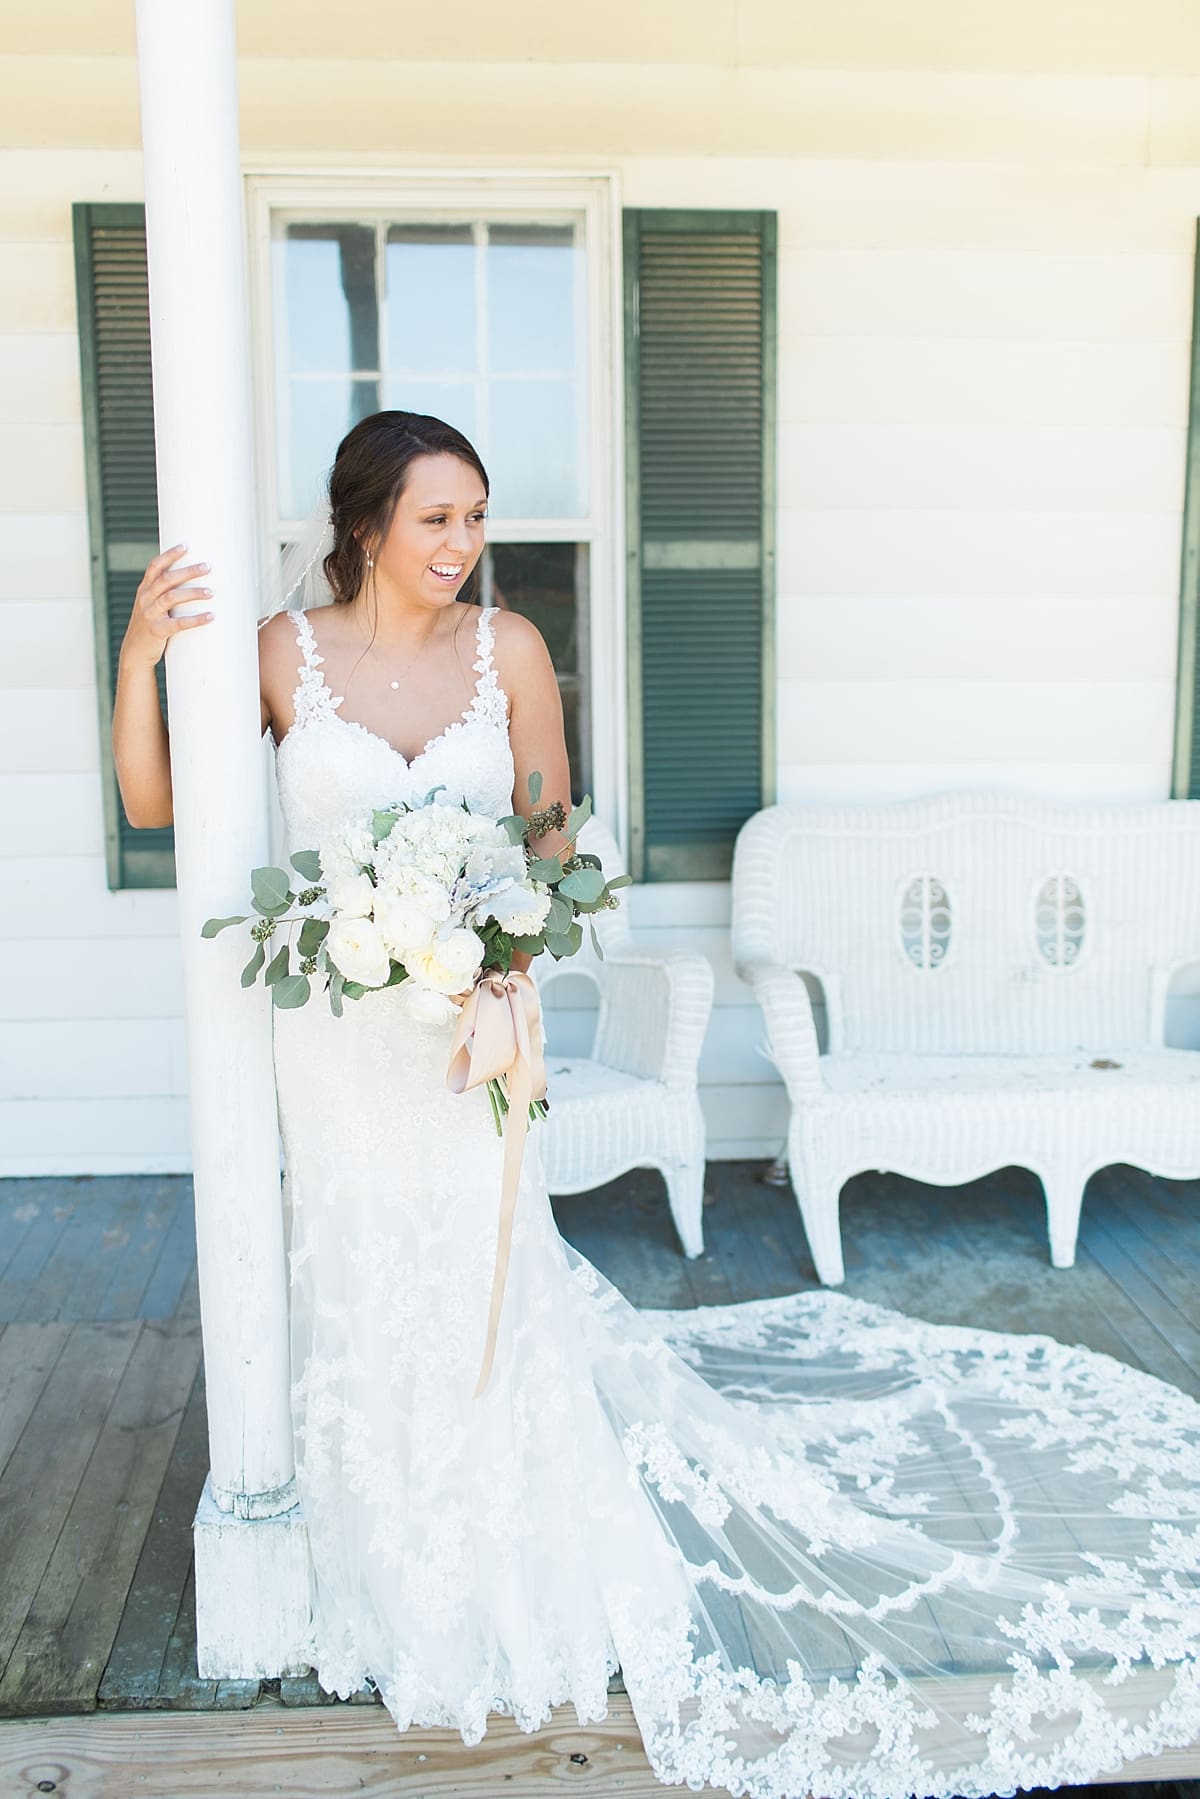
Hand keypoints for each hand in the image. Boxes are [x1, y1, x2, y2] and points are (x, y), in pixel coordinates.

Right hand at [121, 544, 213, 668]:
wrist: (135, 652)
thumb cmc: (148, 626)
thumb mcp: (150, 605)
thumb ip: (163, 593)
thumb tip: (190, 579)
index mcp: (144, 590)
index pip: (154, 567)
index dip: (169, 555)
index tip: (185, 546)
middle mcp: (145, 599)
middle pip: (167, 579)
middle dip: (188, 571)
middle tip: (207, 567)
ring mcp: (150, 614)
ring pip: (172, 597)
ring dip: (193, 593)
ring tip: (211, 592)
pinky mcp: (157, 631)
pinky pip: (178, 623)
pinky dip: (195, 619)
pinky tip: (209, 616)